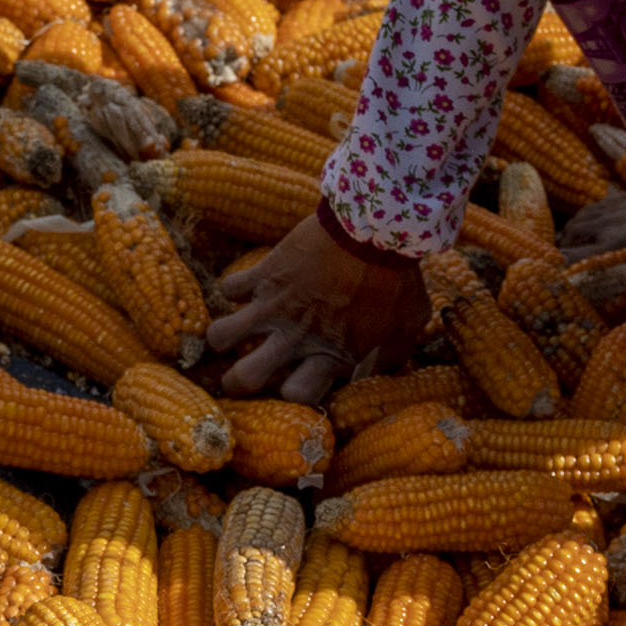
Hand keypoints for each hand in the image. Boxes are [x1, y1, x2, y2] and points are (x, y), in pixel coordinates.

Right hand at [204, 210, 427, 402]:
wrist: (375, 228)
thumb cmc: (397, 281)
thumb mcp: (406, 328)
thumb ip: (388, 354)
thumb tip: (379, 365)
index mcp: (330, 357)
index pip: (295, 397)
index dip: (294, 395)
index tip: (299, 382)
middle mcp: (294, 339)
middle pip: (243, 379)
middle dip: (238, 382)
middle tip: (248, 373)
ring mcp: (273, 306)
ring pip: (219, 337)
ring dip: (225, 338)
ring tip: (236, 334)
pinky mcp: (263, 273)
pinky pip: (228, 289)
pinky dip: (235, 290)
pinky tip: (250, 290)